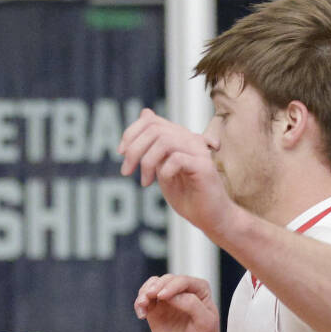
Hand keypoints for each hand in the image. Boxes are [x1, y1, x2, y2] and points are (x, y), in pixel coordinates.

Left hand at [119, 108, 235, 237]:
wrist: (209, 217)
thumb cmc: (186, 195)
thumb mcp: (162, 168)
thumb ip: (153, 148)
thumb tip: (144, 114)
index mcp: (178, 137)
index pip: (151, 120)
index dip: (131, 132)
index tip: (121, 153)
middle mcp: (189, 139)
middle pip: (154, 129)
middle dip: (134, 150)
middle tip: (127, 171)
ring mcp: (198, 151)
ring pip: (165, 141)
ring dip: (147, 162)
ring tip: (145, 182)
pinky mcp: (204, 166)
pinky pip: (177, 159)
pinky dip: (164, 171)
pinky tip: (163, 182)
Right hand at [134, 274, 225, 331]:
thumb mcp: (205, 323)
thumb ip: (192, 305)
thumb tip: (172, 295)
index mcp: (200, 291)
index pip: (183, 281)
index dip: (172, 286)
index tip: (162, 296)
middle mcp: (183, 292)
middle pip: (166, 280)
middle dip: (156, 287)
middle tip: (148, 298)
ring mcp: (168, 301)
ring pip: (153, 286)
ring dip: (144, 292)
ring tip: (142, 304)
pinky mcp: (156, 311)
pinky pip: (144, 300)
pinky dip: (139, 303)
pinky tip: (141, 314)